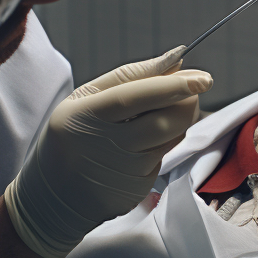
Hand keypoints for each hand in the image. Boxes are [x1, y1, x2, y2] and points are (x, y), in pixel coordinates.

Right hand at [4, 48, 211, 257]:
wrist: (54, 195)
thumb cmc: (72, 135)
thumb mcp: (85, 98)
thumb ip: (128, 77)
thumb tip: (174, 61)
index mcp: (85, 116)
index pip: (136, 98)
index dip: (172, 86)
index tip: (203, 78)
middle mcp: (105, 146)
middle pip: (164, 122)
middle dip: (188, 101)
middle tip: (192, 87)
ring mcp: (123, 171)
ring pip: (170, 139)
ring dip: (177, 120)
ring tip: (154, 114)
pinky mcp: (137, 188)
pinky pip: (163, 157)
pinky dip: (163, 143)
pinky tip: (140, 144)